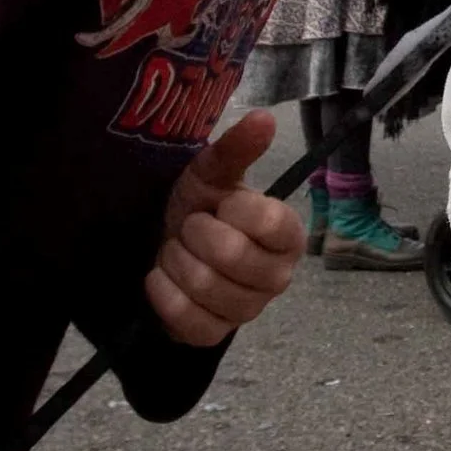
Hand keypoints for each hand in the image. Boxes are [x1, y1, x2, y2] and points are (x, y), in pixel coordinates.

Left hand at [147, 110, 302, 348]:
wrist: (170, 245)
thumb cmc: (201, 206)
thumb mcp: (214, 172)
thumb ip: (238, 148)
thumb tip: (264, 117)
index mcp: (288, 234)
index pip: (270, 222)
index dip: (236, 208)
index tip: (223, 205)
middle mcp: (278, 277)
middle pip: (232, 255)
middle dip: (196, 233)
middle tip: (191, 227)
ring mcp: (248, 310)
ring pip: (206, 287)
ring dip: (177, 260)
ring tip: (177, 250)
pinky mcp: (215, 334)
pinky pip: (188, 320)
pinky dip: (164, 293)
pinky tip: (162, 277)